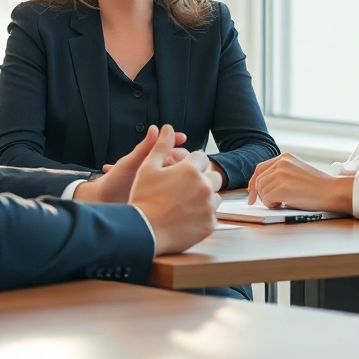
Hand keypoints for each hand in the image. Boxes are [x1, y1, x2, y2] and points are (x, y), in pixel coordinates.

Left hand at [76, 127, 186, 203]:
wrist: (104, 202)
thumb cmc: (114, 181)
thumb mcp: (129, 163)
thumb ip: (144, 147)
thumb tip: (155, 128)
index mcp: (149, 158)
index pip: (168, 146)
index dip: (176, 141)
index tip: (183, 138)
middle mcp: (155, 169)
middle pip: (175, 160)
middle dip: (181, 159)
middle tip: (179, 162)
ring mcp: (157, 183)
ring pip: (174, 175)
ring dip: (178, 174)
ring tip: (176, 174)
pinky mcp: (158, 196)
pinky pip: (170, 189)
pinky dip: (174, 187)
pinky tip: (175, 187)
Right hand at [128, 125, 221, 254]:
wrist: (143, 231)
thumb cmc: (143, 197)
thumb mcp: (148, 168)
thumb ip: (162, 146)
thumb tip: (168, 127)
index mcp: (191, 169)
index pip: (201, 157)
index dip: (191, 163)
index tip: (181, 172)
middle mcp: (204, 186)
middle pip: (213, 176)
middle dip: (202, 179)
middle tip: (184, 189)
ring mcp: (209, 207)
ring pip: (216, 196)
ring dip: (205, 197)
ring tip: (186, 204)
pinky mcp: (209, 225)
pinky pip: (212, 216)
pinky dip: (203, 216)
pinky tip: (187, 218)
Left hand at [248, 153, 353, 213]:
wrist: (332, 191)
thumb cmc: (318, 186)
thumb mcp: (297, 171)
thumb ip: (282, 173)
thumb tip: (263, 186)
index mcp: (285, 157)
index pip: (260, 168)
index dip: (253, 181)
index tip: (251, 192)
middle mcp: (280, 163)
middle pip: (259, 181)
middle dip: (261, 194)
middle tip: (269, 203)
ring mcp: (280, 175)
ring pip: (261, 191)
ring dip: (269, 200)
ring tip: (283, 202)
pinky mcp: (281, 188)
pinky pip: (266, 199)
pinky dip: (272, 205)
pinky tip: (283, 205)